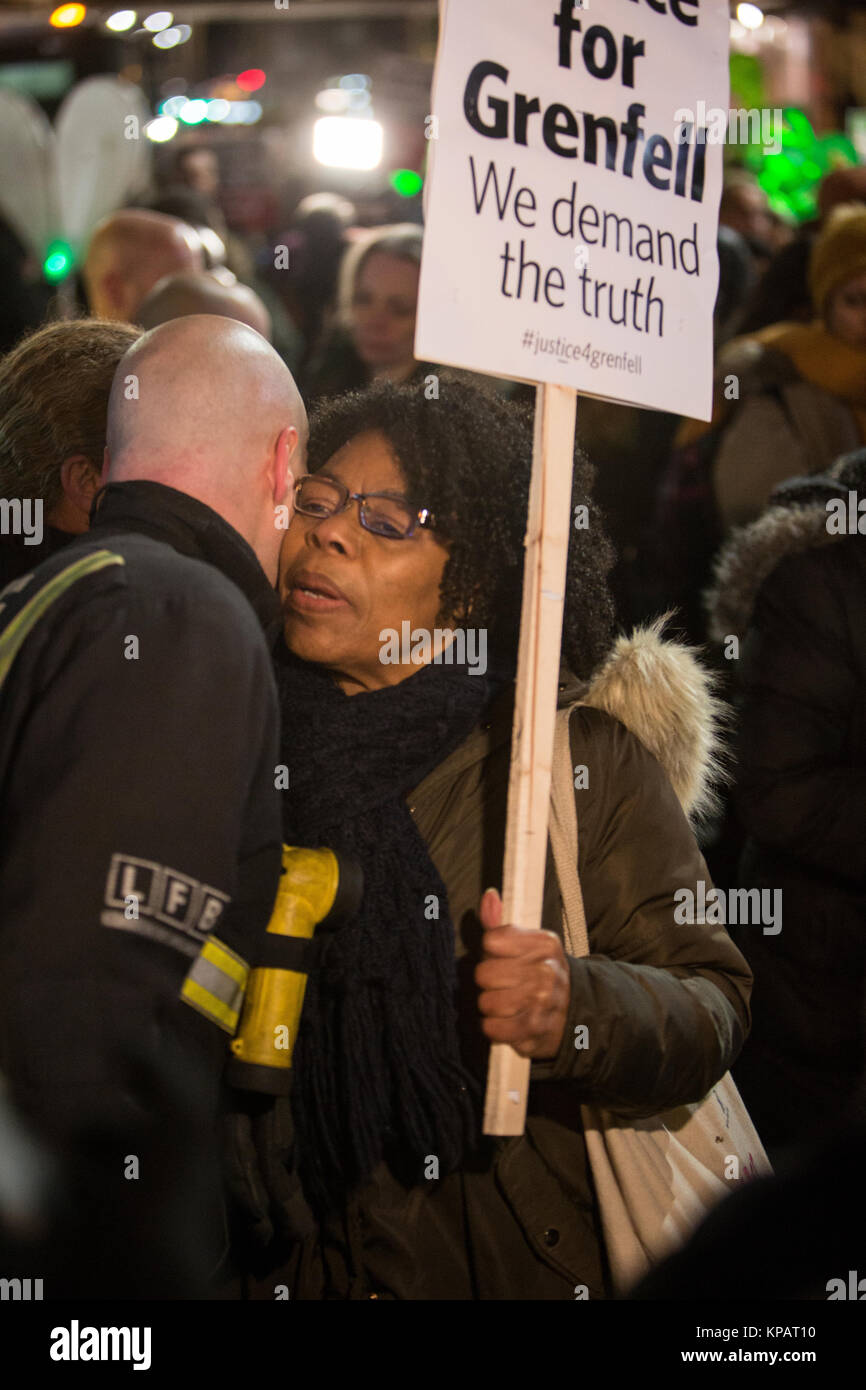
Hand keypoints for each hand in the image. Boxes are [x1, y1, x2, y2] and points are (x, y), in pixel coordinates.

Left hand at [475, 887, 570, 1059]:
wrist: (574, 1013)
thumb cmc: (540, 973)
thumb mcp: (526, 944)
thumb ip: (500, 923)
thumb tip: (489, 896)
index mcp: (545, 943)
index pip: (492, 941)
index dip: (491, 952)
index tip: (504, 958)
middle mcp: (546, 971)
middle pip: (484, 974)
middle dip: (488, 981)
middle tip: (504, 984)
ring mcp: (542, 1003)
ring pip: (486, 1002)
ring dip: (490, 1006)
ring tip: (506, 1004)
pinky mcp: (533, 1031)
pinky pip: (492, 1028)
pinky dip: (494, 1028)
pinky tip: (507, 1021)